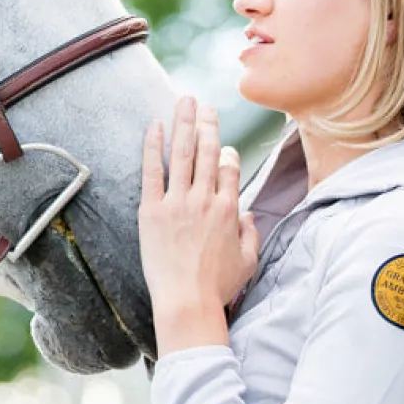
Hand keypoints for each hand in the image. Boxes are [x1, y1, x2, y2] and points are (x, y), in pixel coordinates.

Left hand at [138, 97, 258, 349]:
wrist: (187, 302)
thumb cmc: (218, 287)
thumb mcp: (248, 261)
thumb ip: (251, 233)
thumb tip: (247, 213)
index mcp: (230, 210)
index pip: (230, 168)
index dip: (228, 153)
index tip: (225, 145)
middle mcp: (205, 200)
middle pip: (208, 152)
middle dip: (206, 124)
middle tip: (202, 104)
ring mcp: (177, 203)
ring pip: (183, 154)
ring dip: (184, 123)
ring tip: (183, 101)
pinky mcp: (152, 210)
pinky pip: (152, 171)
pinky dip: (153, 146)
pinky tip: (154, 126)